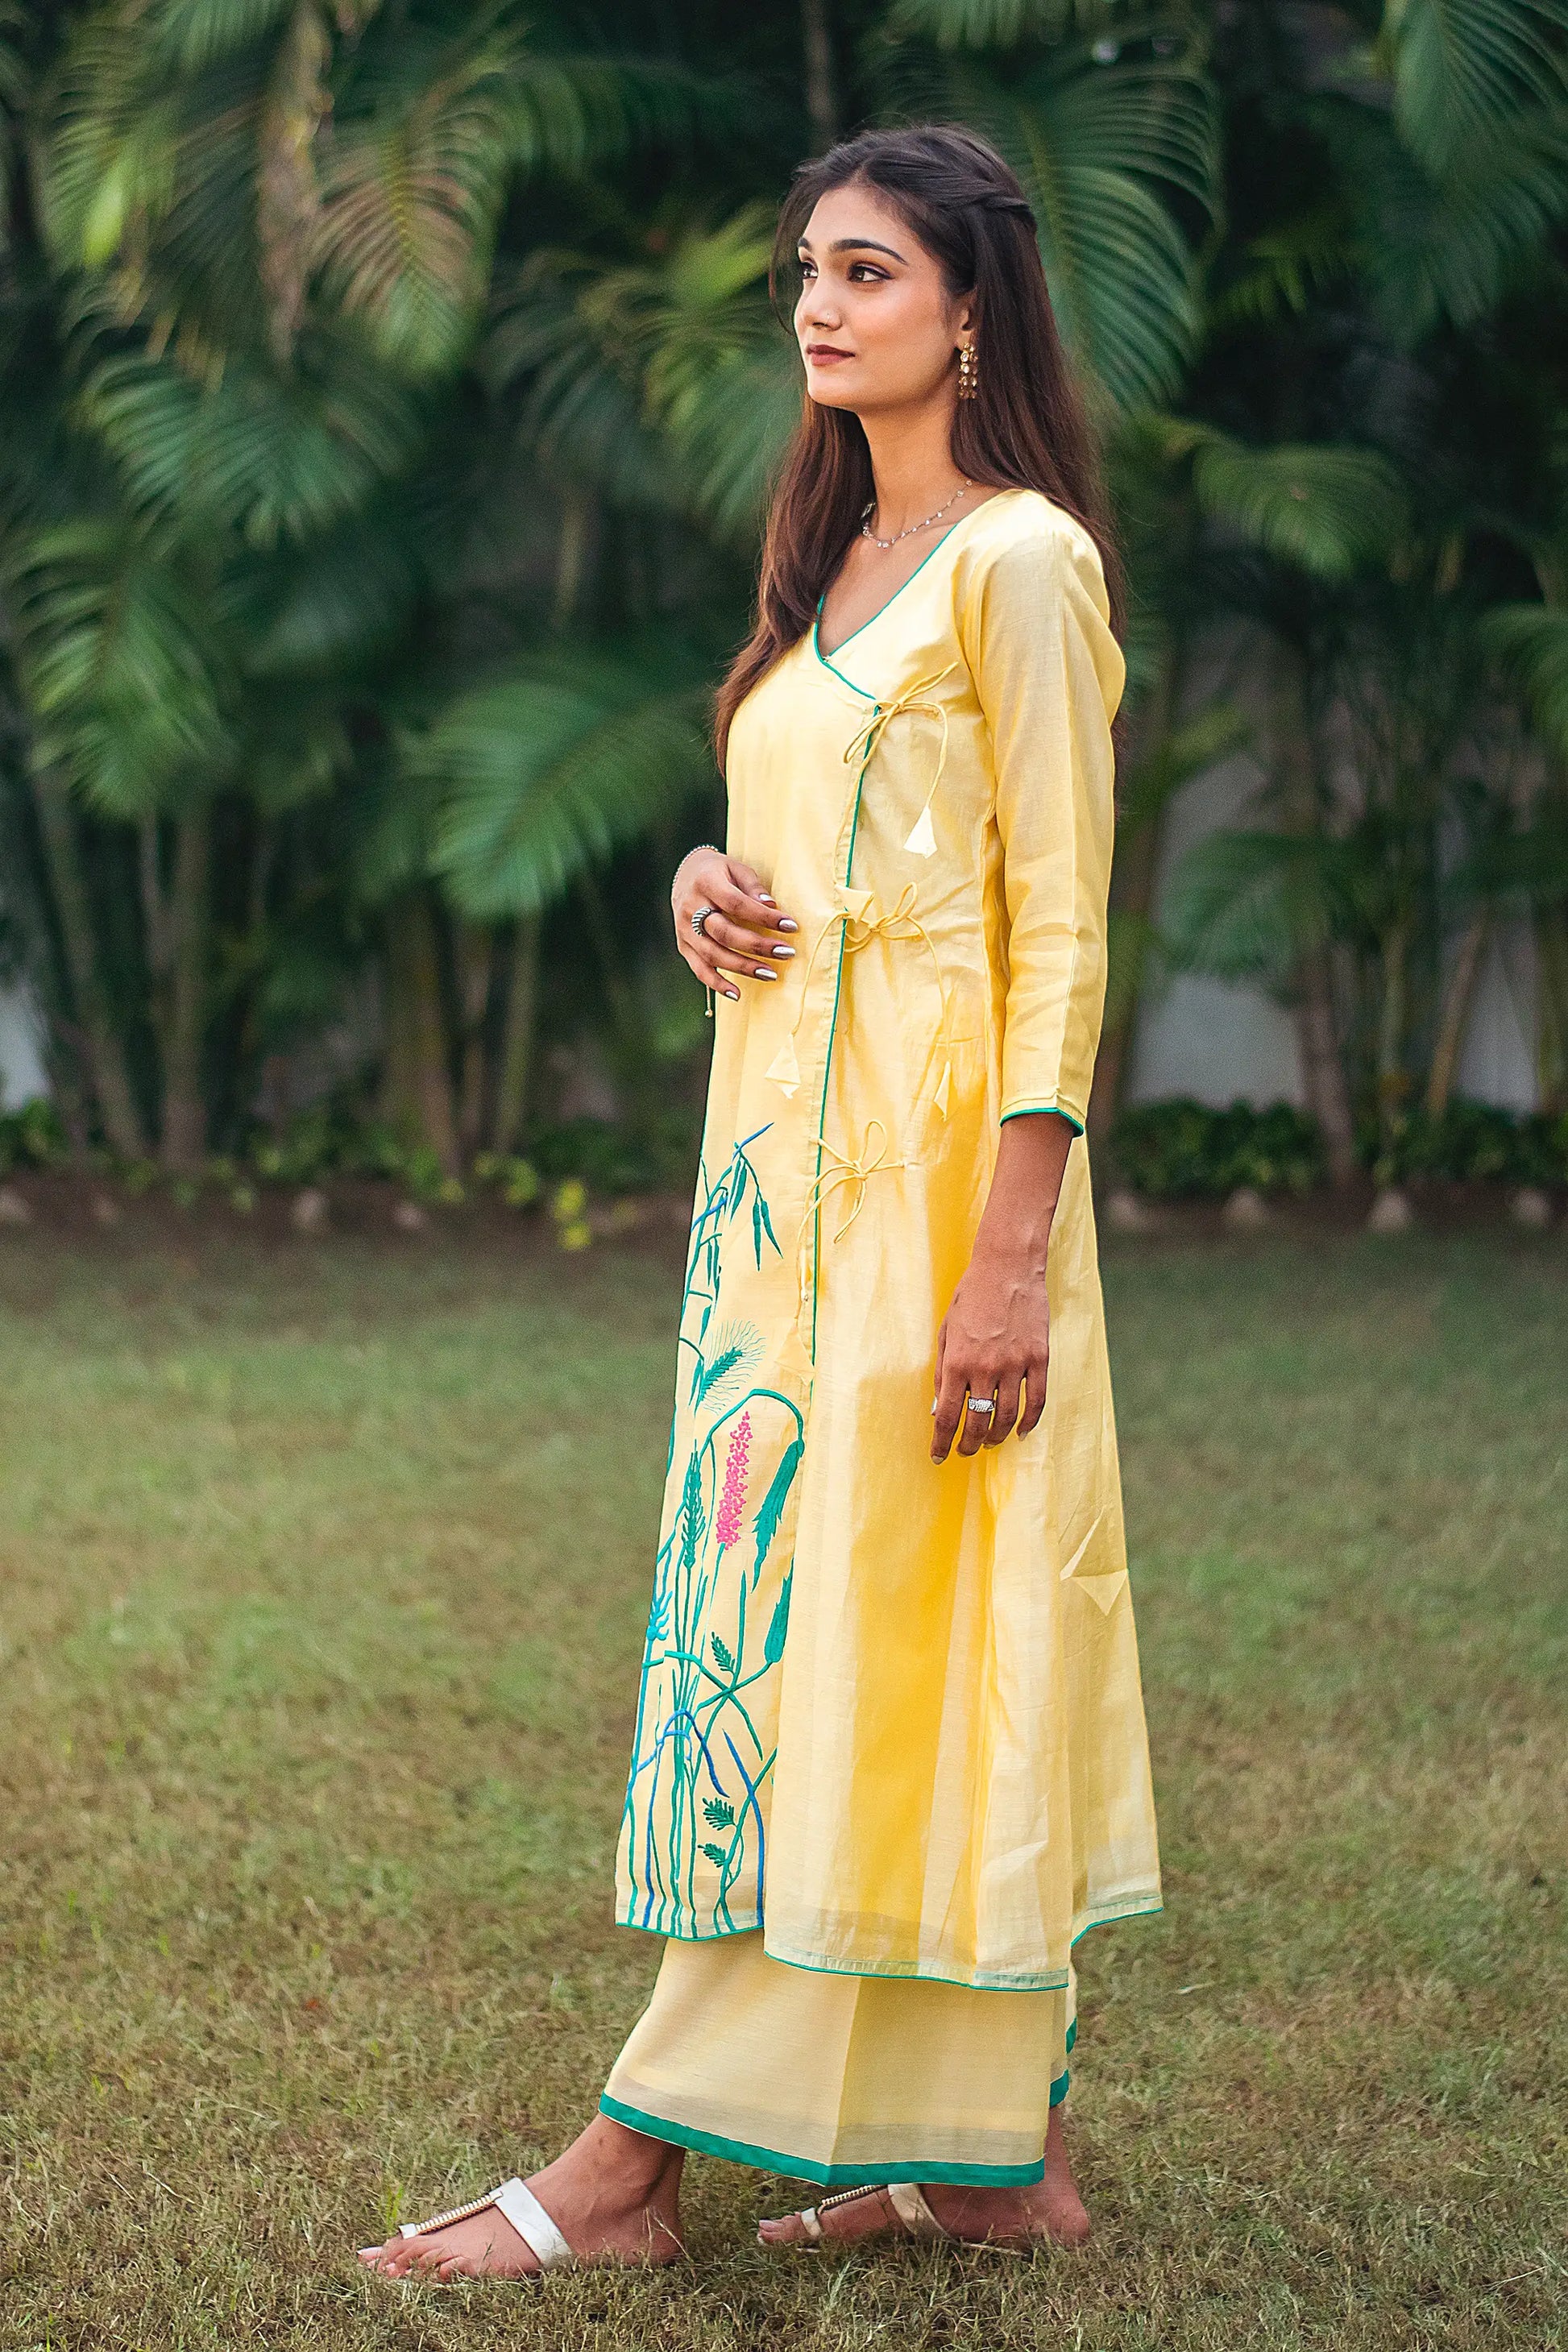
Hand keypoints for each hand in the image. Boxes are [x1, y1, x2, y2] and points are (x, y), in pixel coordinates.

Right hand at [672, 848, 797, 1000]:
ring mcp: (684, 930)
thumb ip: (753, 887)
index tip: (790, 925)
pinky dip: (717, 984)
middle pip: (725, 933)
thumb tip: (771, 907)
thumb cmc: (719, 872)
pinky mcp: (684, 946)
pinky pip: (699, 969)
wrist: (686, 874)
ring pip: (713, 955)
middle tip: (786, 953)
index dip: (764, 917)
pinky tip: (737, 993)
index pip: (737, 904)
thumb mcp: (737, 869)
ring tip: (771, 975)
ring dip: (743, 967)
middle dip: (757, 946)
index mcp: (705, 884)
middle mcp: (690, 908)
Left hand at [930, 1242, 1050, 1460]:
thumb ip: (943, 1372)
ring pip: (1008, 1417)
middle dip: (969, 1444)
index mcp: (958, 1362)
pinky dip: (1030, 1422)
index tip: (939, 1455)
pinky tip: (1021, 1431)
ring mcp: (1015, 1364)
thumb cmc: (970, 1298)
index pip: (948, 1416)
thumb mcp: (946, 1333)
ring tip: (990, 1442)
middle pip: (978, 1422)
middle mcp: (985, 1368)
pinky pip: (1037, 1401)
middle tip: (966, 1451)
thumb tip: (940, 1408)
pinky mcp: (1039, 1358)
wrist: (1006, 1268)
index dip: (942, 1441)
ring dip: (997, 1436)